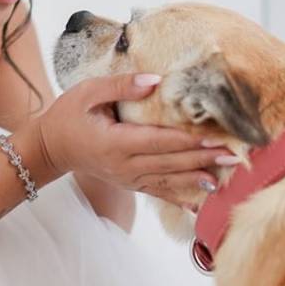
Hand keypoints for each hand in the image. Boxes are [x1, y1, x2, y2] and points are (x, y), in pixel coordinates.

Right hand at [37, 72, 228, 204]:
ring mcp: (127, 178)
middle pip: (169, 163)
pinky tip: (200, 204)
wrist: (50, 147)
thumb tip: (155, 81)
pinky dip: (180, 198)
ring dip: (197, 179)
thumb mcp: (87, 92)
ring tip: (225, 179)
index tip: (215, 138)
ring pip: (168, 180)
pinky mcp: (130, 183)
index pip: (158, 141)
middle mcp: (123, 165)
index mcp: (114, 142)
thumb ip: (120, 86)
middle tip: (233, 155)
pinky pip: (159, 192)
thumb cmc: (68, 114)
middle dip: (202, 159)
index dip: (187, 141)